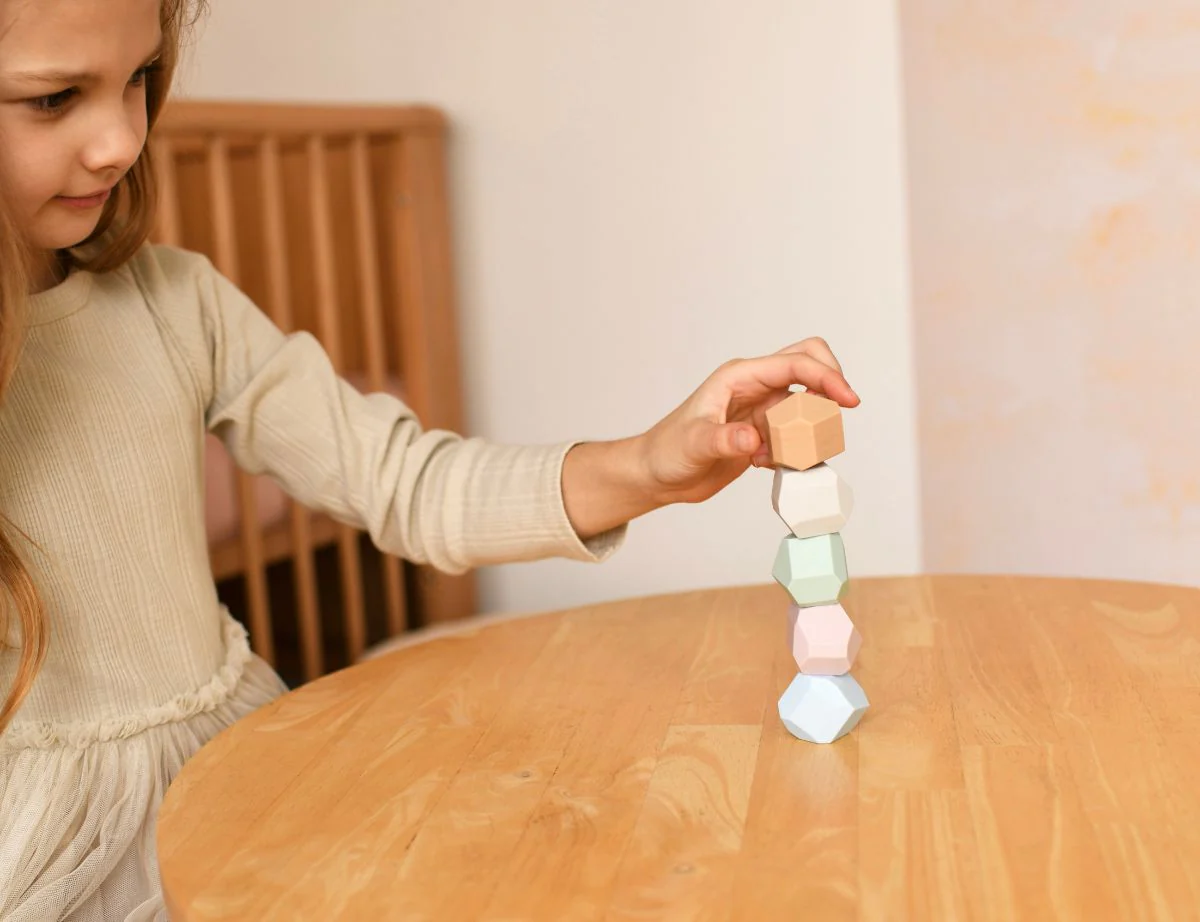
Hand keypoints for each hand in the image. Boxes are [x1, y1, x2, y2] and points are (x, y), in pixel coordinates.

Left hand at [635, 337, 859, 504]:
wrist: (657, 475)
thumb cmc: (666, 451)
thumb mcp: (693, 445)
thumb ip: (723, 440)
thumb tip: (755, 438)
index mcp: (739, 377)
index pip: (795, 364)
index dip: (827, 377)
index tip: (848, 400)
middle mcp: (754, 387)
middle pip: (809, 364)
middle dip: (830, 386)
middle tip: (833, 417)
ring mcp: (761, 409)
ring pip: (807, 405)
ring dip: (810, 429)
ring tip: (782, 455)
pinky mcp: (763, 432)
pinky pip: (797, 435)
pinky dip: (795, 451)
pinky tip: (764, 464)